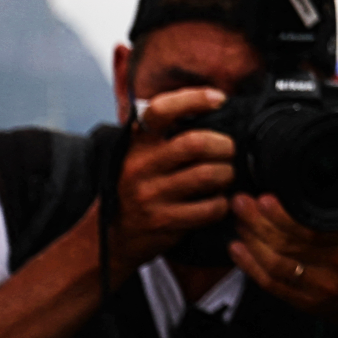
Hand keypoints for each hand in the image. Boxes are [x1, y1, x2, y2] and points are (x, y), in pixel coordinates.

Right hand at [110, 89, 236, 280]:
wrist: (108, 237)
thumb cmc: (137, 189)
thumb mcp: (141, 157)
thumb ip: (167, 135)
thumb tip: (214, 107)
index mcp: (137, 144)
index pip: (161, 110)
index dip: (194, 99)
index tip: (219, 99)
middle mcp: (141, 166)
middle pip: (196, 143)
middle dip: (225, 146)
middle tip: (229, 152)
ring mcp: (151, 195)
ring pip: (208, 174)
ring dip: (227, 174)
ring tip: (225, 177)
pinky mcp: (163, 221)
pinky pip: (209, 208)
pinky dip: (222, 204)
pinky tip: (218, 202)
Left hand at [229, 187, 337, 337]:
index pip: (314, 228)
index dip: (283, 215)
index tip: (265, 196)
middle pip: (289, 244)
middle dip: (259, 222)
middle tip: (241, 202)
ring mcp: (322, 286)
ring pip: (277, 264)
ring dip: (252, 241)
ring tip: (238, 219)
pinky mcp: (306, 303)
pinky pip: (273, 284)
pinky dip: (251, 267)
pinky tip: (237, 249)